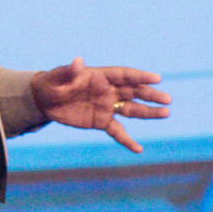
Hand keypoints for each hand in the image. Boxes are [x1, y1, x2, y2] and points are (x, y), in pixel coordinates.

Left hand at [30, 58, 171, 152]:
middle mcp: (108, 90)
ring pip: (131, 109)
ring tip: (166, 113)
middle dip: (150, 95)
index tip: (156, 78)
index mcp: (101, 76)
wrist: (45, 100)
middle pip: (134, 92)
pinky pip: (117, 131)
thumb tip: (77, 62)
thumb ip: (69, 72)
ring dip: (148, 112)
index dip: (140, 77)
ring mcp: (107, 106)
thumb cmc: (52, 83)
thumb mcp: (58, 77)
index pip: (124, 75)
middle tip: (167, 99)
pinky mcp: (101, 121)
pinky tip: (138, 149)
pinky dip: (127, 140)